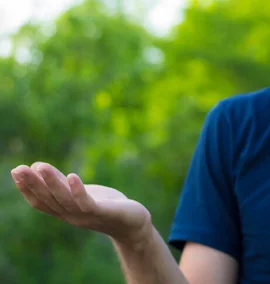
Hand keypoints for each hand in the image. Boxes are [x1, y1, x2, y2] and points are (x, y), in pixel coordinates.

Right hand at [11, 162, 151, 244]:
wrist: (133, 223)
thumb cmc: (105, 206)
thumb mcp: (80, 192)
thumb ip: (61, 183)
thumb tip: (38, 167)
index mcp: (65, 211)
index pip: (40, 202)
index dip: (27, 189)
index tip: (16, 172)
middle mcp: (71, 216)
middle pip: (49, 200)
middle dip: (33, 184)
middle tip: (19, 168)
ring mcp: (86, 215)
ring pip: (65, 200)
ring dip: (52, 183)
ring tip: (41, 166)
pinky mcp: (103, 212)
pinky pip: (87, 203)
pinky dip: (78, 190)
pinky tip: (72, 176)